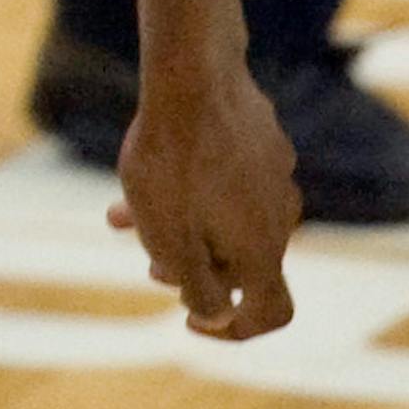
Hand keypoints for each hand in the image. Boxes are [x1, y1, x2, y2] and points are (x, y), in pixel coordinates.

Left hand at [108, 65, 298, 337]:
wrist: (192, 77)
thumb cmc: (173, 163)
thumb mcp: (170, 239)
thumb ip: (197, 286)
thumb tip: (214, 316)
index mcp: (263, 249)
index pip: (273, 312)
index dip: (235, 331)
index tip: (190, 320)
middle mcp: (282, 216)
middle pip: (243, 265)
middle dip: (194, 272)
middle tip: (148, 263)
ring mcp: (276, 177)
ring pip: (228, 221)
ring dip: (183, 231)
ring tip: (126, 219)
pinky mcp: (264, 144)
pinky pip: (229, 185)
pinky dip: (192, 195)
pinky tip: (140, 180)